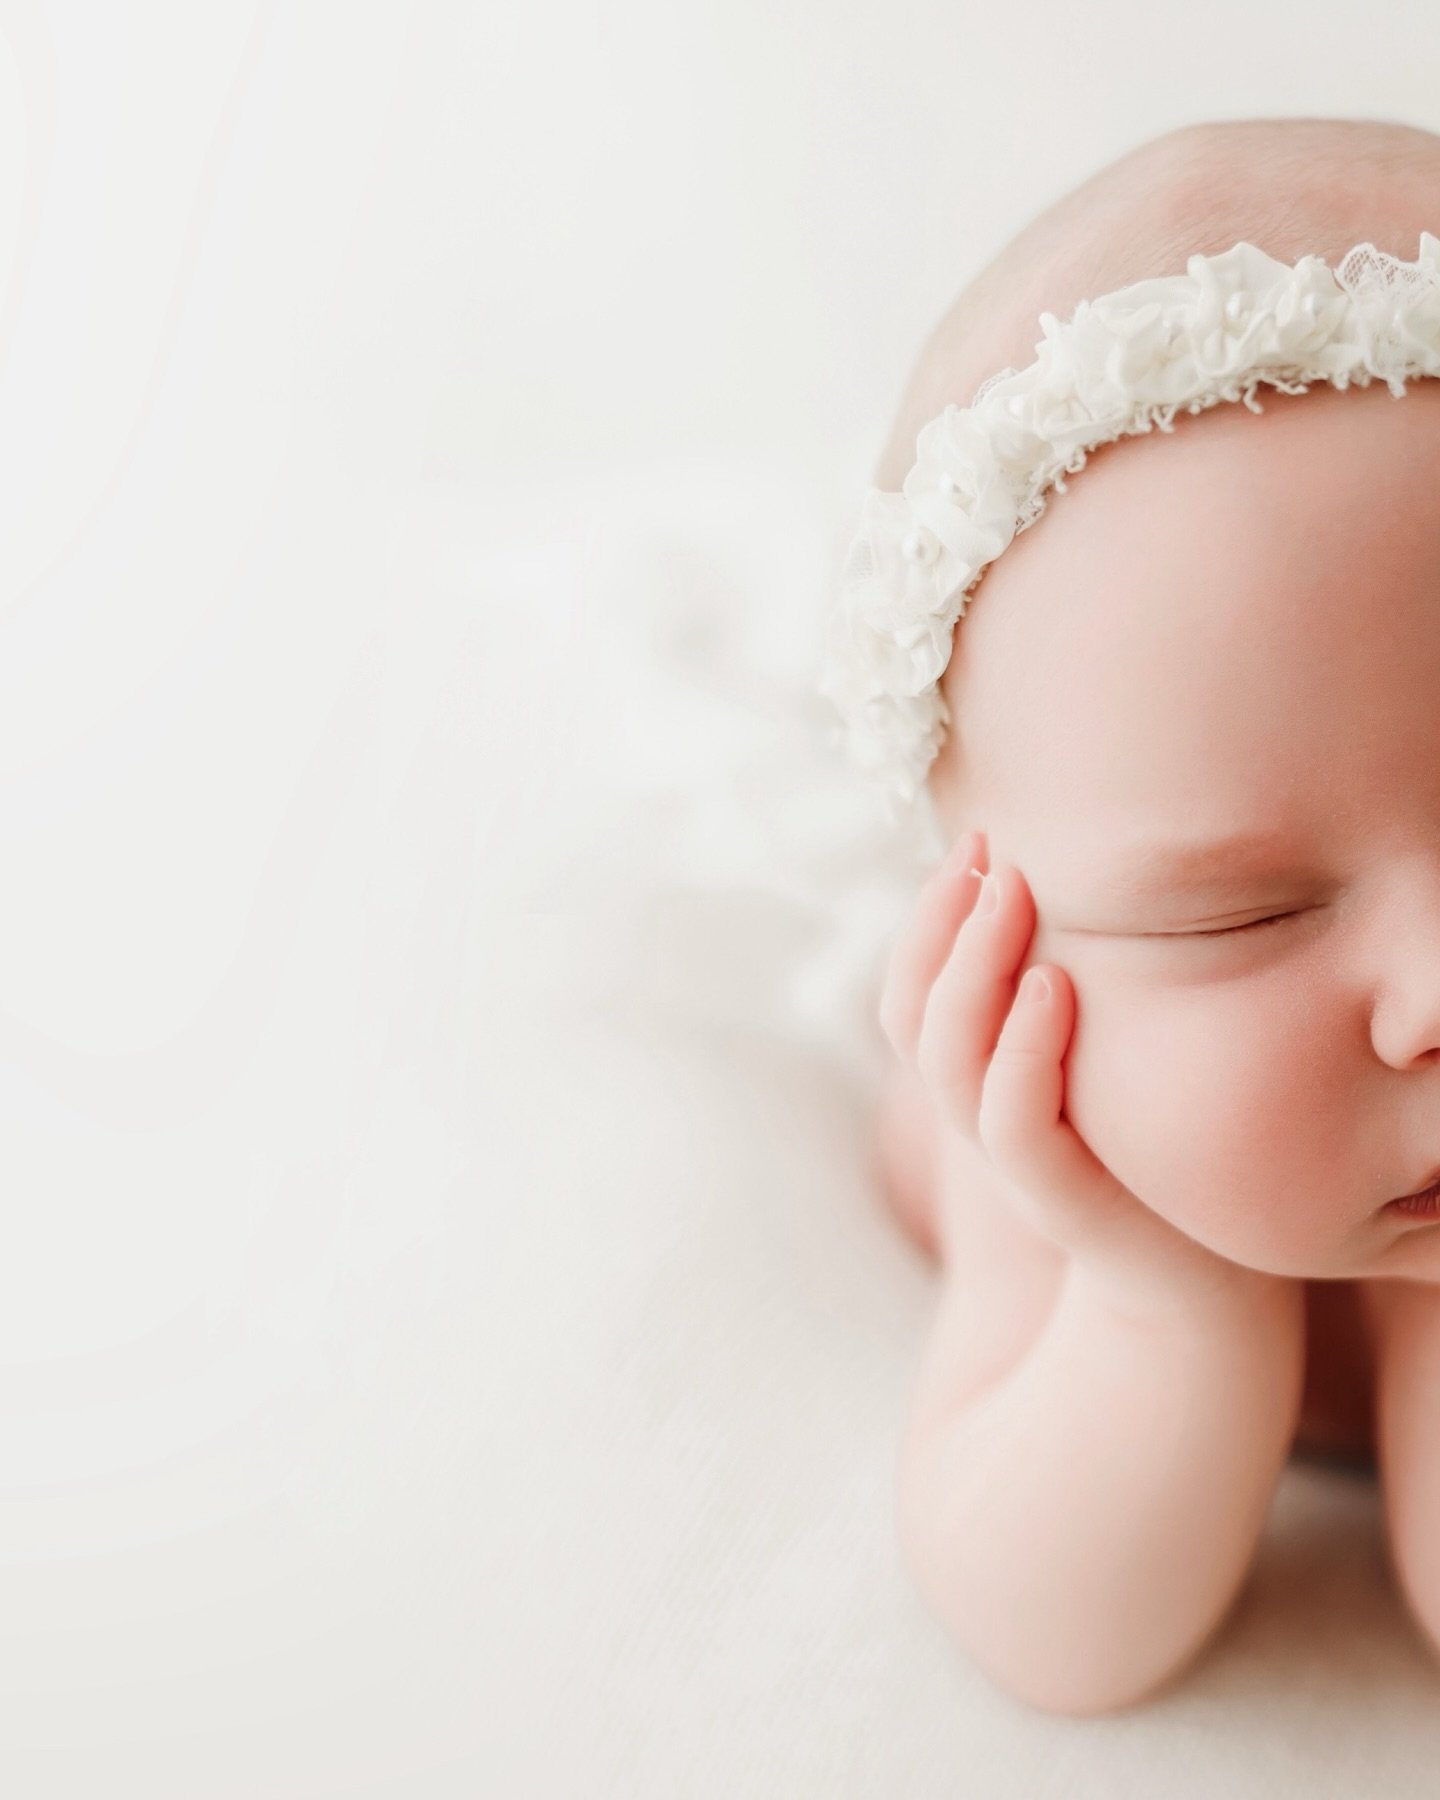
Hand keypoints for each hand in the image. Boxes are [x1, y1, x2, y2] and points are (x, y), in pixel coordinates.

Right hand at [878, 829, 1288, 1327]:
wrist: (1199, 1299)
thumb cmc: (1154, 1165)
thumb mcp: (1098, 1067)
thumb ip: (1061, 999)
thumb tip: (1062, 894)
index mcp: (978, 1086)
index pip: (911, 996)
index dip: (926, 920)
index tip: (975, 840)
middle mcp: (979, 1120)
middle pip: (913, 1016)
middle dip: (941, 923)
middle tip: (985, 848)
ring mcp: (1012, 1164)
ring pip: (949, 1060)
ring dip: (972, 967)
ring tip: (1011, 892)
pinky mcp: (1061, 1201)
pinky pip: (1014, 1125)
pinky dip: (1020, 1052)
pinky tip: (1053, 985)